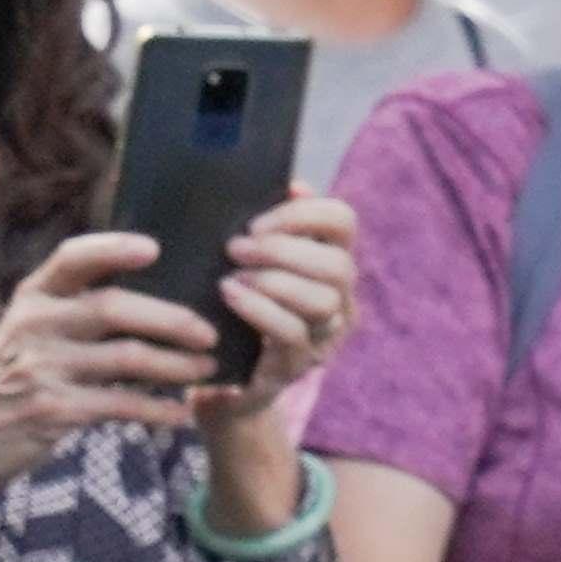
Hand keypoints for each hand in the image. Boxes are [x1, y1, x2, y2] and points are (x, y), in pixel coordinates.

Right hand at [0, 229, 214, 522]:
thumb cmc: (14, 380)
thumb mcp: (32, 334)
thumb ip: (76, 312)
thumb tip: (157, 294)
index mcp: (32, 298)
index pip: (72, 258)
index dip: (113, 249)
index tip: (155, 248)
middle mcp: (33, 325)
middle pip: (113, 308)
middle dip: (170, 320)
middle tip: (209, 334)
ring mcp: (41, 367)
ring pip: (126, 358)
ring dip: (176, 366)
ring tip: (207, 371)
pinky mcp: (53, 410)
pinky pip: (121, 405)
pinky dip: (158, 410)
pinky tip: (181, 415)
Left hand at [200, 191, 354, 424]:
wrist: (217, 375)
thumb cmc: (230, 303)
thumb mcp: (246, 259)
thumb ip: (266, 227)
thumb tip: (290, 185)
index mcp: (330, 262)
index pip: (343, 222)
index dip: (304, 214)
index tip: (258, 221)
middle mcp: (340, 300)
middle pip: (338, 265)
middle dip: (284, 251)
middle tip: (236, 248)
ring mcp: (324, 337)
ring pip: (323, 302)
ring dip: (273, 282)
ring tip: (230, 277)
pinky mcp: (298, 366)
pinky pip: (292, 334)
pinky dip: (260, 310)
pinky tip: (230, 296)